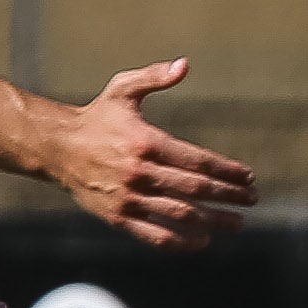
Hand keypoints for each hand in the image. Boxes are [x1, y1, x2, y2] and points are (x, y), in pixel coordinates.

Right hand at [47, 57, 255, 250]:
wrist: (55, 148)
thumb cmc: (96, 117)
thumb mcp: (122, 90)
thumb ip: (154, 77)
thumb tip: (185, 64)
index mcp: (146, 142)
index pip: (198, 160)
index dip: (227, 171)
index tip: (249, 177)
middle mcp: (139, 172)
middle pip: (195, 188)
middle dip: (228, 195)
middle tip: (252, 199)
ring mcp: (128, 198)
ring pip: (181, 214)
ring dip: (214, 221)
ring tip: (238, 223)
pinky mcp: (118, 218)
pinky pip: (154, 236)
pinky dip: (181, 242)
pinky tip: (202, 241)